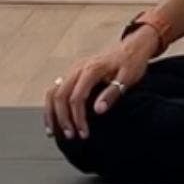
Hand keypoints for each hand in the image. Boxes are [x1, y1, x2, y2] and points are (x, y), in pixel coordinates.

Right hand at [42, 31, 156, 139]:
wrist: (131, 47)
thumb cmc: (130, 63)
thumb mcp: (127, 78)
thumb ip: (111, 93)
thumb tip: (98, 110)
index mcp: (91, 69)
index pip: (77, 97)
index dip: (78, 118)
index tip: (83, 133)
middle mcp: (78, 68)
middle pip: (60, 95)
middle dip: (62, 118)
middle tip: (70, 136)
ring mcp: (73, 69)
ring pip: (53, 91)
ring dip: (52, 113)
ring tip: (52, 132)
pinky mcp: (73, 73)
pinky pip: (56, 89)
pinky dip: (52, 105)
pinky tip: (53, 118)